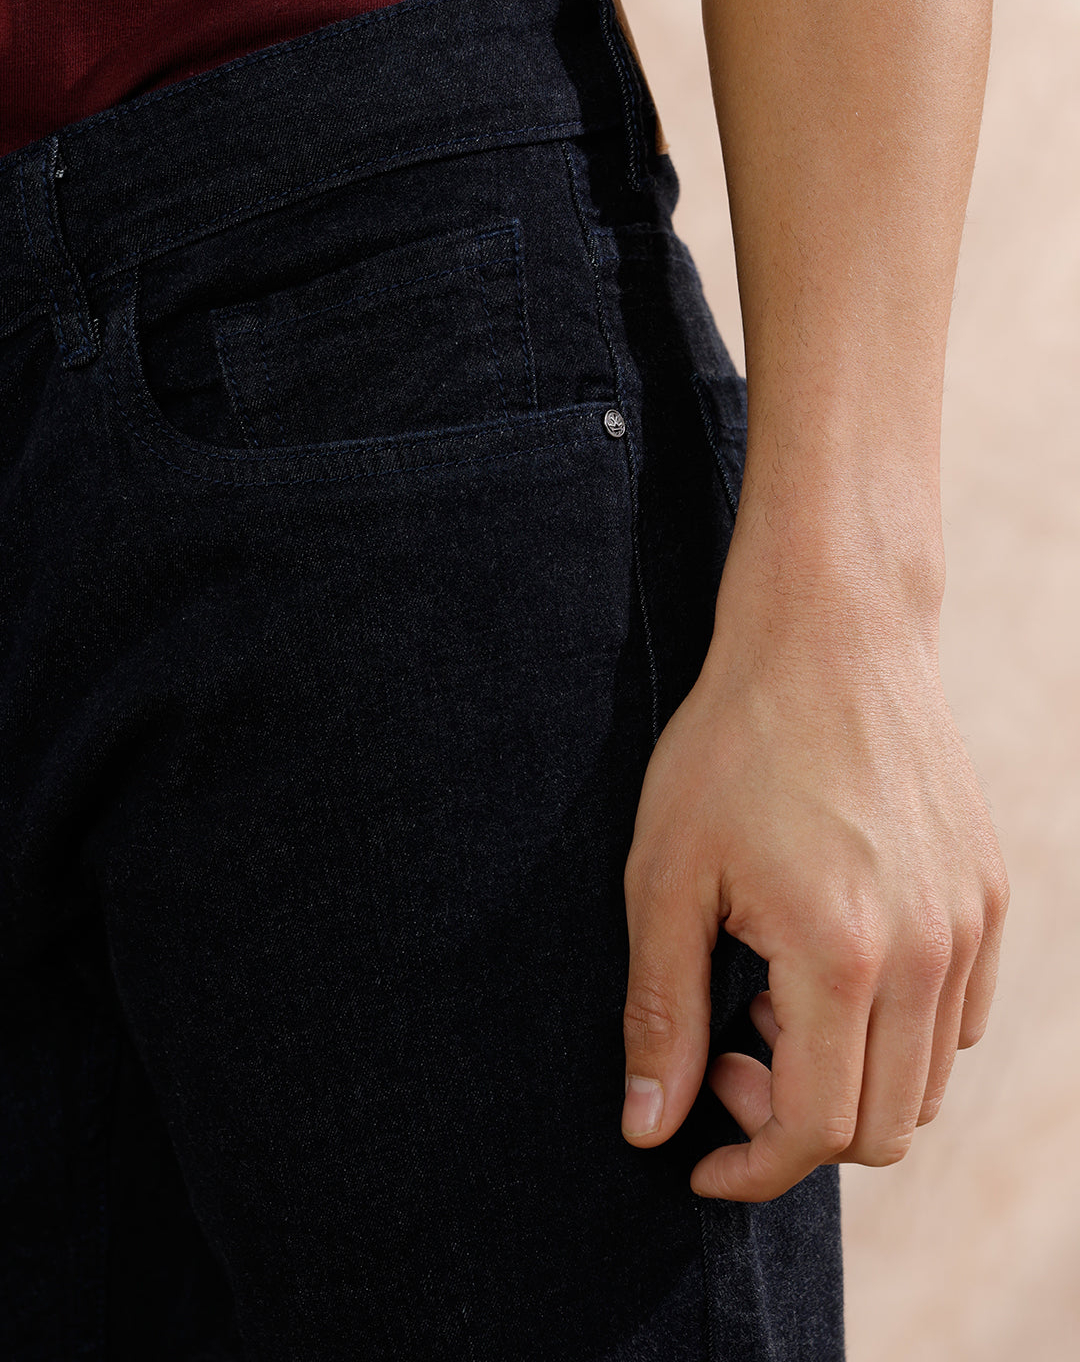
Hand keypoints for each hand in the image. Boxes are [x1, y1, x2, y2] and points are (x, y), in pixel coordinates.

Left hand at [618, 559, 1008, 1202]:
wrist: (830, 636)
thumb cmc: (734, 744)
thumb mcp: (667, 876)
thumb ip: (661, 1013)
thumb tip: (648, 1127)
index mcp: (844, 956)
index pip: (817, 1131)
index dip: (750, 1165)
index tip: (696, 1153)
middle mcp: (932, 955)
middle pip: (885, 1127)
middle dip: (794, 1125)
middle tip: (724, 1052)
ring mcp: (974, 925)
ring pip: (929, 1080)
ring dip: (849, 1078)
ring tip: (774, 995)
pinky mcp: (992, 895)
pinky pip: (962, 1017)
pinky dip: (900, 1032)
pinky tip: (835, 967)